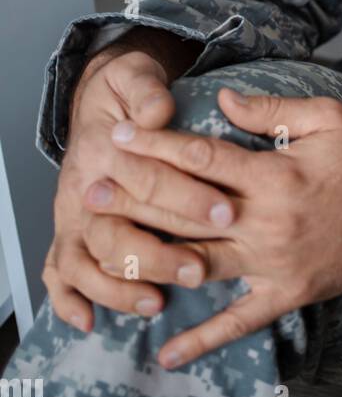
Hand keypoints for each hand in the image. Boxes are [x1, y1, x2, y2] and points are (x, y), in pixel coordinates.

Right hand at [45, 49, 236, 331]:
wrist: (96, 100)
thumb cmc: (126, 90)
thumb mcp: (136, 75)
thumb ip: (148, 90)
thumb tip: (160, 109)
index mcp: (103, 146)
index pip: (145, 175)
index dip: (186, 194)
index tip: (228, 211)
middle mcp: (82, 183)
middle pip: (114, 228)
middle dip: (159, 252)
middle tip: (199, 268)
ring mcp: (71, 213)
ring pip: (87, 259)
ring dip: (120, 286)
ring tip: (158, 301)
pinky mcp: (68, 232)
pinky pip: (59, 273)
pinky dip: (70, 300)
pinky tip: (91, 321)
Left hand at [88, 88, 341, 367]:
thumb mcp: (327, 117)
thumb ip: (271, 110)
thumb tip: (222, 100)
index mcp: (273, 176)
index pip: (201, 157)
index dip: (156, 145)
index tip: (119, 136)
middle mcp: (266, 222)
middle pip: (187, 211)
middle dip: (136, 197)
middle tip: (92, 190)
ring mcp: (273, 263)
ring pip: (200, 263)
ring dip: (152, 258)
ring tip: (110, 253)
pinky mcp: (285, 293)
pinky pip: (238, 321)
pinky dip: (203, 338)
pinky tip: (168, 352)